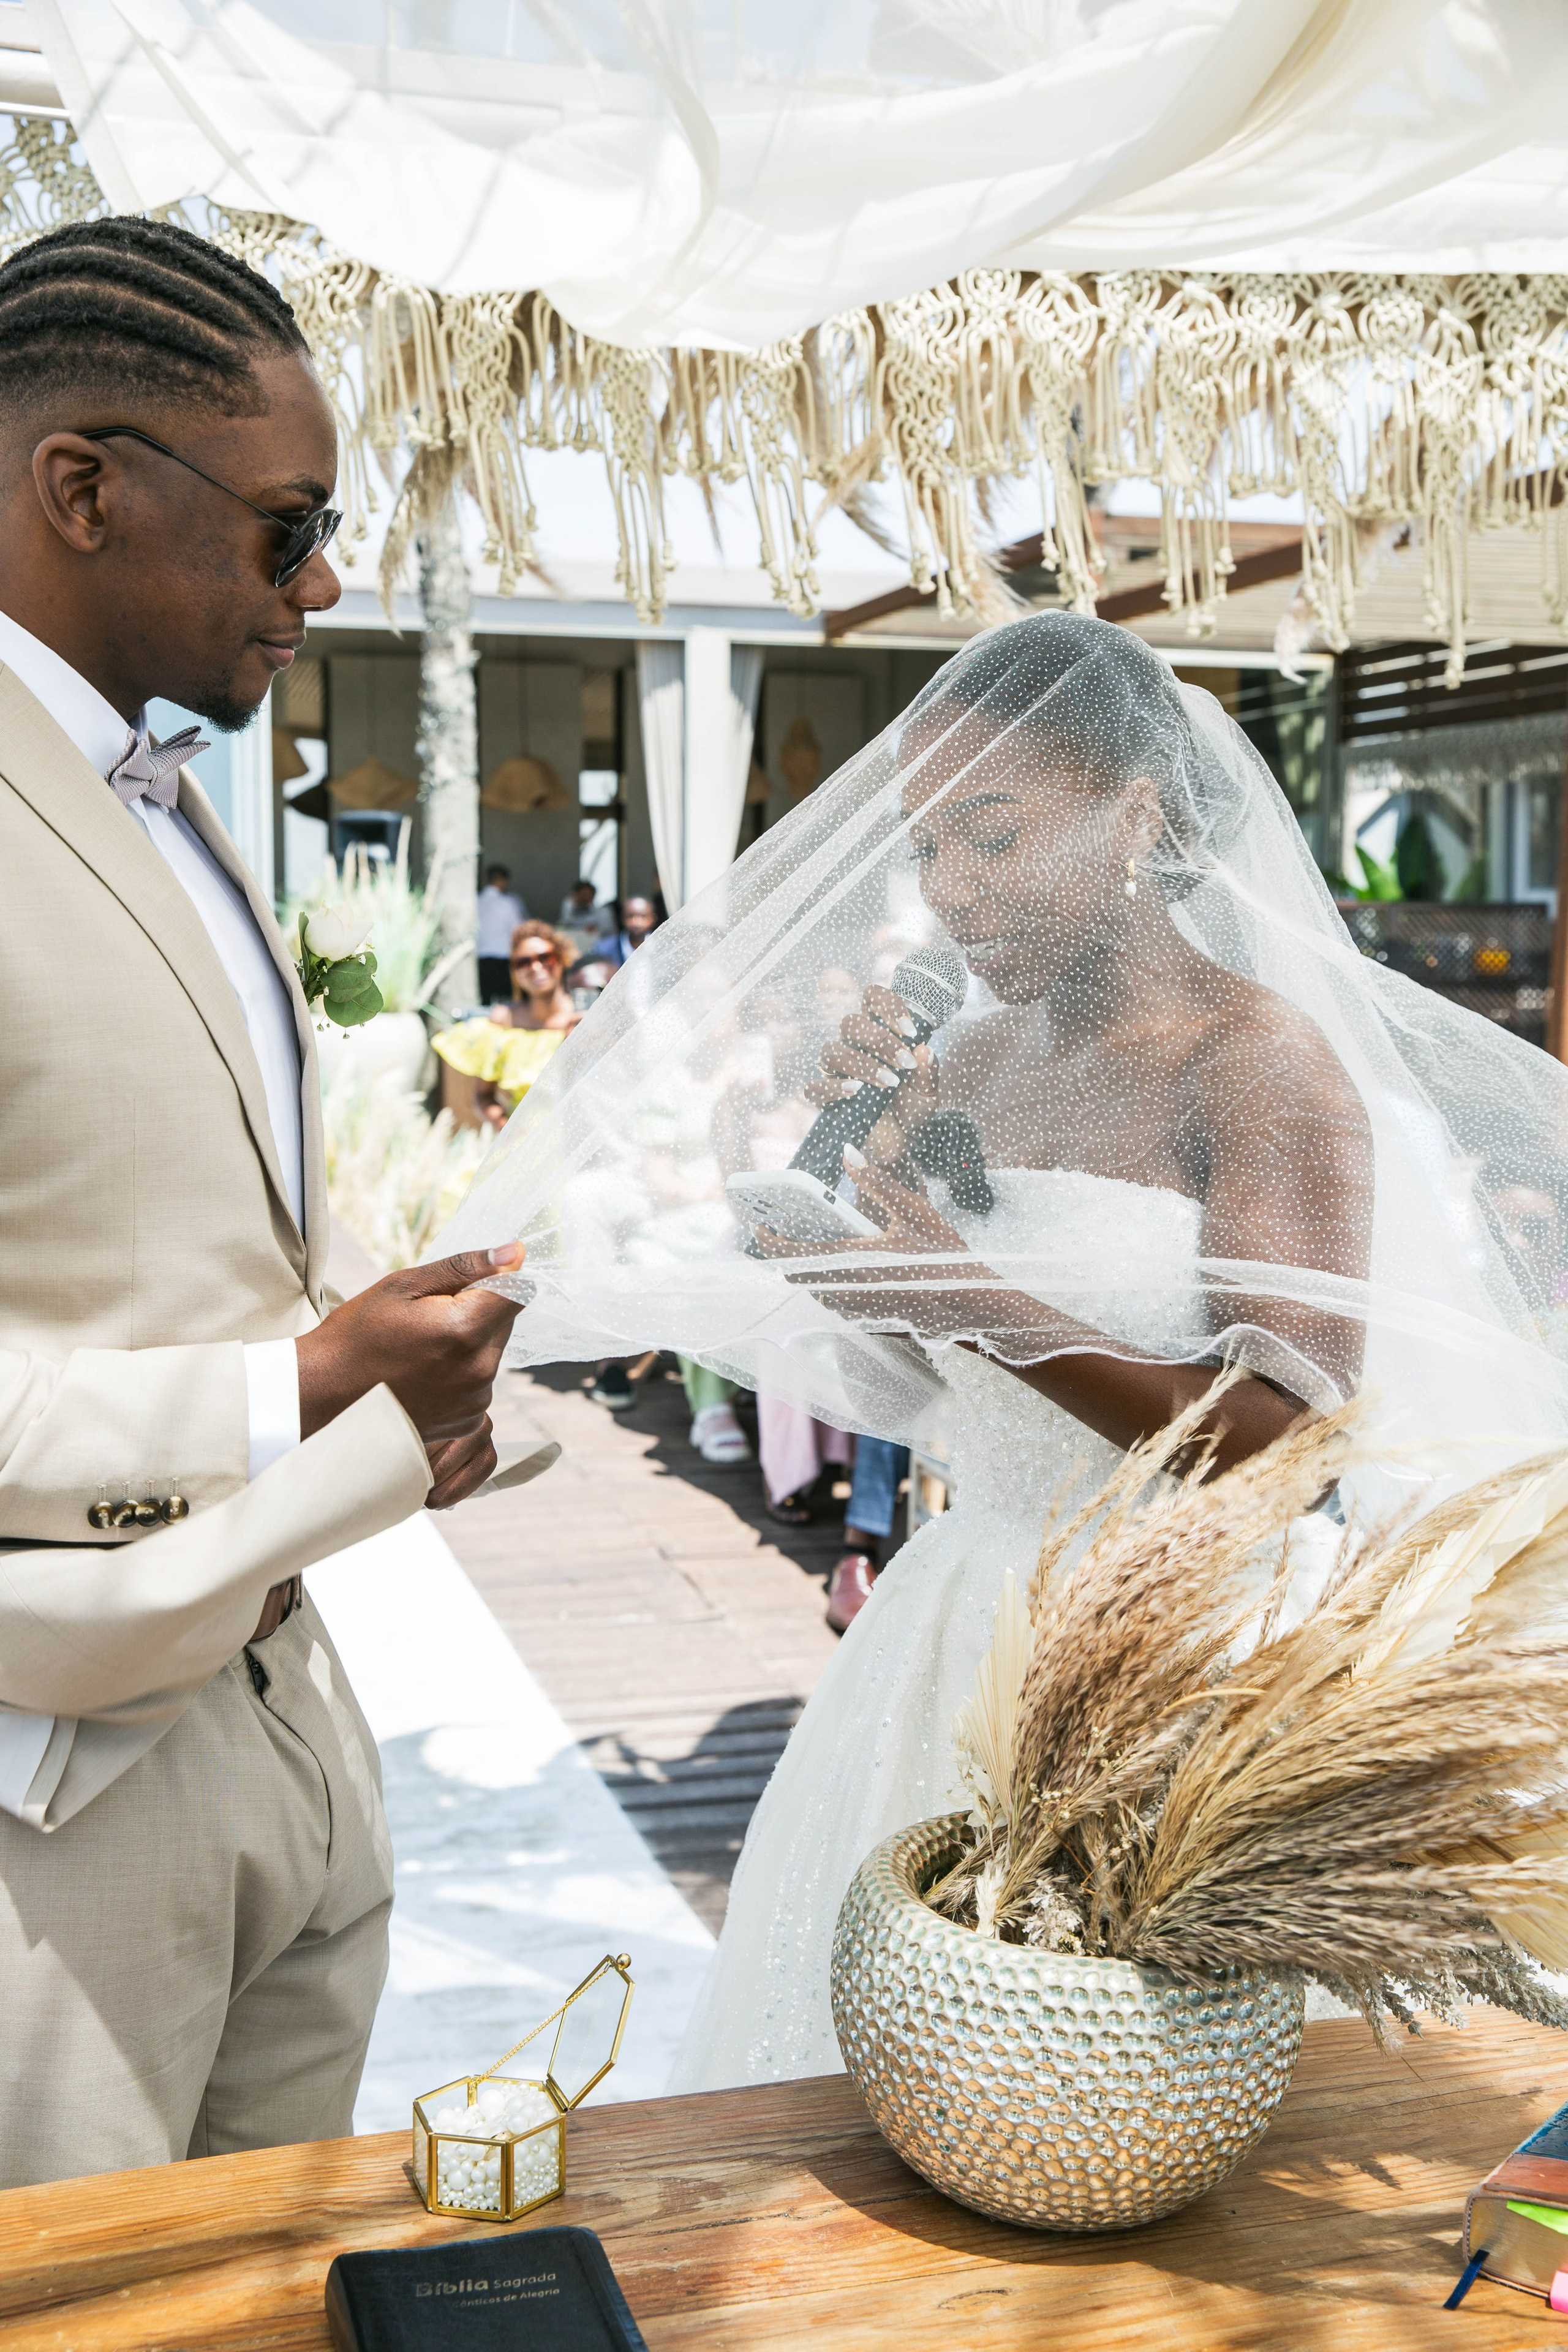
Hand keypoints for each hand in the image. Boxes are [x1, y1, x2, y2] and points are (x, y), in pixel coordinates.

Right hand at [297, 1245, 526, 1502]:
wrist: (324, 1397)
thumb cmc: (357, 1336)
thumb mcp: (403, 1286)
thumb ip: (465, 1267)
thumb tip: (514, 1252)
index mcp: (465, 1330)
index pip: (520, 1292)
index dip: (501, 1279)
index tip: (475, 1279)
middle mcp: (479, 1370)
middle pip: (504, 1324)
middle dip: (478, 1312)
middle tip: (428, 1316)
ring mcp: (475, 1401)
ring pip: (491, 1353)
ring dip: (469, 1344)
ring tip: (420, 1349)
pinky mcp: (467, 1421)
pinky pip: (479, 1384)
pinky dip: (461, 1373)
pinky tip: (424, 1374)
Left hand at [761, 1157, 1002, 1340]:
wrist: (973, 1304)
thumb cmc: (946, 1258)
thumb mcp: (914, 1211)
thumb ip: (878, 1182)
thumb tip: (849, 1153)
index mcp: (853, 1260)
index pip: (793, 1254)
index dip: (769, 1241)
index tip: (760, 1224)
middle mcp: (848, 1288)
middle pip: (796, 1275)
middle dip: (785, 1253)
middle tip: (784, 1229)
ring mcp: (857, 1307)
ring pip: (814, 1290)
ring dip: (807, 1269)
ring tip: (813, 1243)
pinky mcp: (868, 1317)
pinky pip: (834, 1301)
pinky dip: (828, 1283)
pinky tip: (845, 1265)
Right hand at [809, 982, 938, 1166]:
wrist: (899, 1144)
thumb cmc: (911, 1109)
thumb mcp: (927, 1092)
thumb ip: (927, 1072)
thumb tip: (923, 1050)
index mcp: (879, 1032)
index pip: (871, 998)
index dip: (888, 1006)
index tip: (910, 1031)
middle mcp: (854, 1046)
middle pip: (851, 1024)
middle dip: (879, 1041)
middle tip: (903, 1063)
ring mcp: (837, 1071)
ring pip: (832, 1051)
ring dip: (862, 1064)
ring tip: (888, 1082)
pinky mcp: (825, 1098)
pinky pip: (815, 1087)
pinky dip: (833, 1087)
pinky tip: (855, 1092)